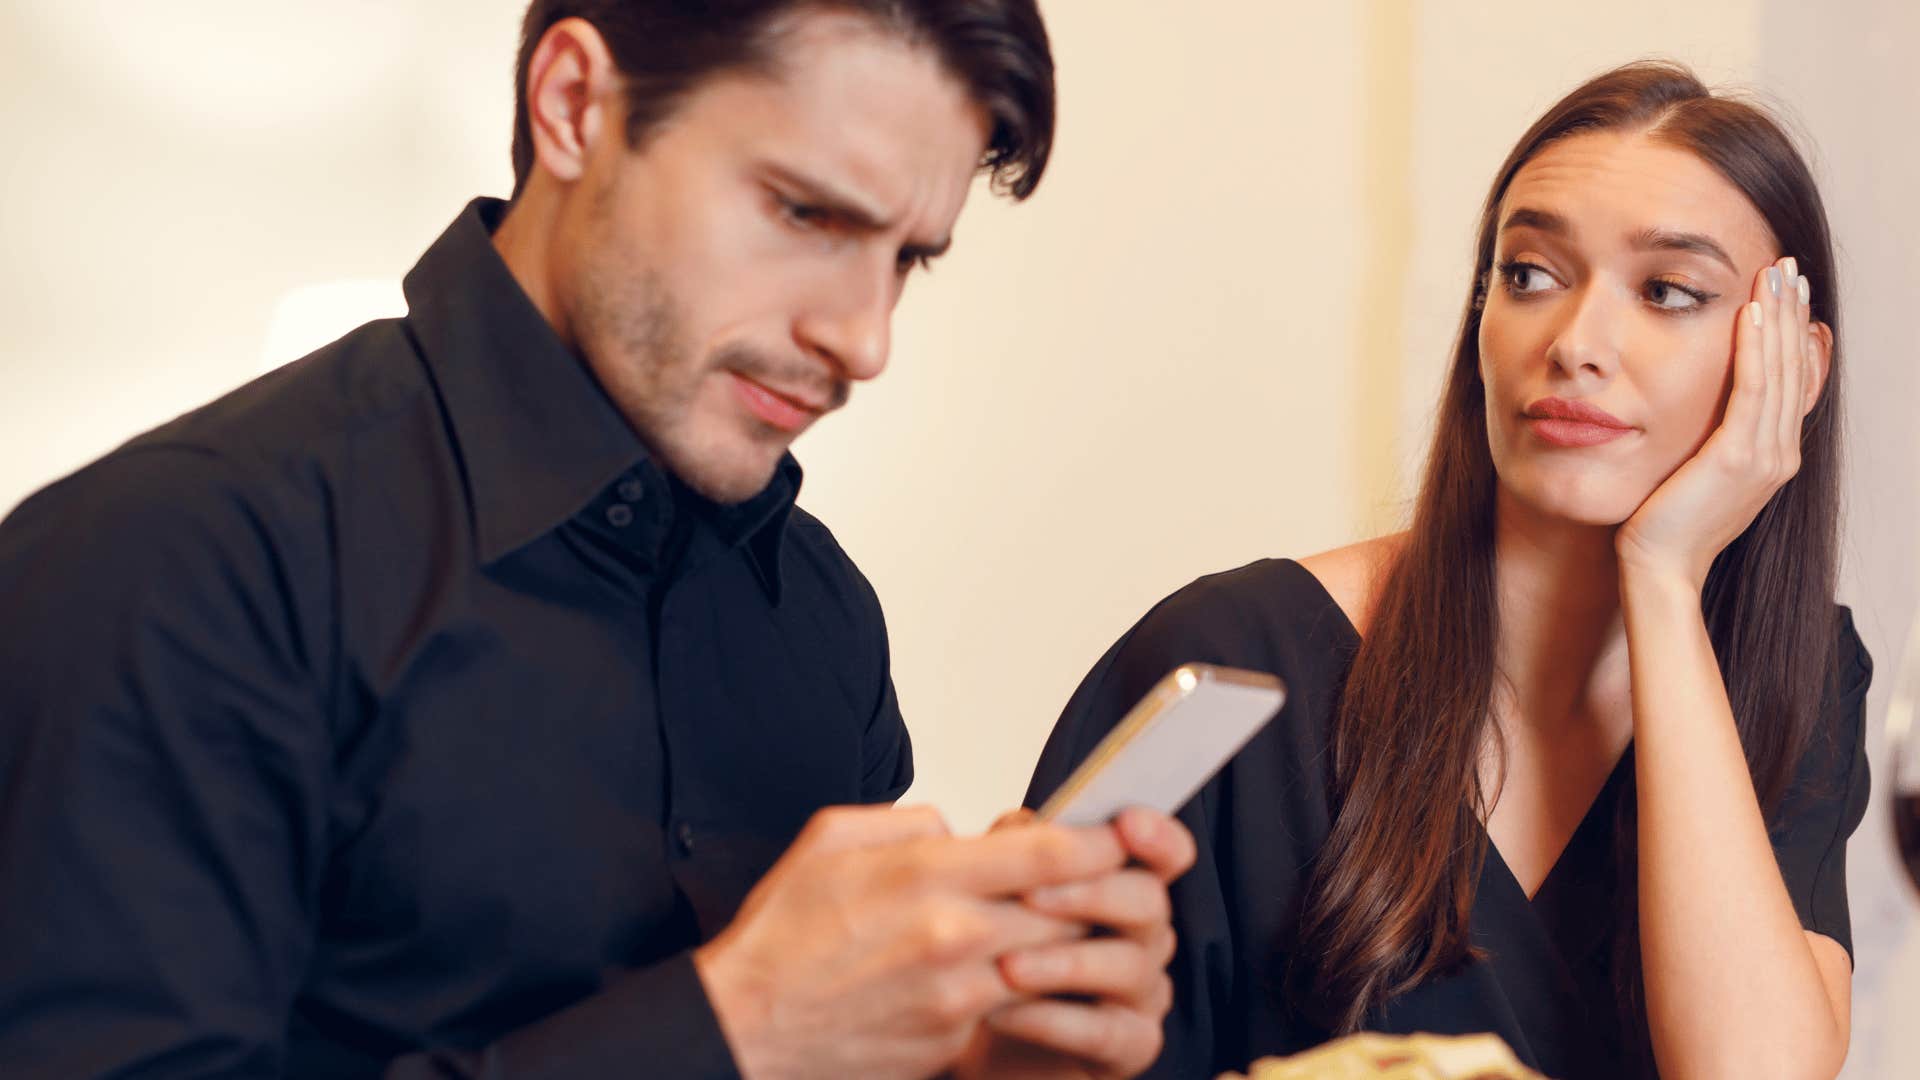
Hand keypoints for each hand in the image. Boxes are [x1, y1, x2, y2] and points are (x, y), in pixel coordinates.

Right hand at [692, 804, 1130, 1079]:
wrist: (745, 1030)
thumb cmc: (780, 936)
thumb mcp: (830, 839)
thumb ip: (908, 822)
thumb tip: (956, 831)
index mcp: (928, 878)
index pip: (1052, 855)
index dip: (1101, 840)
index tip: (1119, 831)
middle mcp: (955, 939)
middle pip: (1071, 912)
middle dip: (1093, 895)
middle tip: (1102, 878)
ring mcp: (959, 998)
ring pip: (1052, 964)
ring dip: (1061, 944)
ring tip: (1053, 925)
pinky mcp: (955, 1042)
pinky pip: (1011, 1007)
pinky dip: (1018, 989)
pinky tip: (1000, 974)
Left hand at [953, 806, 1196, 1079]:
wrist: (973, 1029)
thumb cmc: (996, 950)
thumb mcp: (997, 890)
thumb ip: (1015, 850)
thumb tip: (1016, 826)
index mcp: (1123, 884)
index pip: (1165, 852)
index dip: (1158, 835)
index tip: (1126, 822)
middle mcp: (1145, 935)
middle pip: (1149, 901)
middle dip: (1090, 894)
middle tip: (1029, 896)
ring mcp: (1143, 992)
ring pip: (1130, 966)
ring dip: (1063, 962)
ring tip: (1005, 966)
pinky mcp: (1129, 1045)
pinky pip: (1107, 1032)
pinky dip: (1053, 1021)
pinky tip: (1005, 1012)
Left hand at [1616, 256, 1830, 590]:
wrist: (1657, 568)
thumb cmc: (1661, 523)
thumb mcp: (1696, 471)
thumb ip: (1711, 437)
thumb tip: (1703, 401)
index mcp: (1772, 456)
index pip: (1793, 381)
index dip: (1794, 333)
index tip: (1788, 292)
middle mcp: (1779, 454)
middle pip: (1794, 368)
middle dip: (1792, 314)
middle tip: (1789, 267)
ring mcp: (1764, 457)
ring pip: (1778, 371)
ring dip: (1779, 318)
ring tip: (1777, 274)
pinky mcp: (1737, 458)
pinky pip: (1752, 391)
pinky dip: (1754, 349)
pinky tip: (1751, 313)